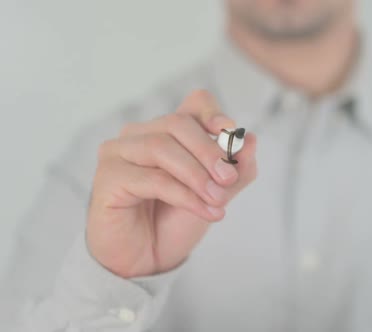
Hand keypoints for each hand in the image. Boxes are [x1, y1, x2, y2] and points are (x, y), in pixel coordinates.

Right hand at [86, 90, 256, 277]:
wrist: (146, 260)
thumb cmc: (175, 221)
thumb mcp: (216, 195)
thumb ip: (237, 171)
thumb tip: (251, 140)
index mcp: (168, 131)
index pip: (193, 104)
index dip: (212, 113)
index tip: (229, 133)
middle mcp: (140, 134)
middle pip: (178, 124)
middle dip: (209, 151)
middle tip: (229, 179)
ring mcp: (119, 153)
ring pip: (162, 148)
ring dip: (197, 175)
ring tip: (219, 200)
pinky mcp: (108, 177)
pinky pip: (153, 179)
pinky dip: (185, 195)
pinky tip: (206, 211)